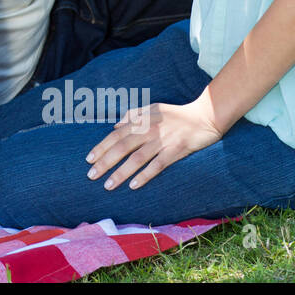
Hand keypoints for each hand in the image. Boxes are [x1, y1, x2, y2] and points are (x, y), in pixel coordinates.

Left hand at [85, 99, 221, 191]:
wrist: (205, 116)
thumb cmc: (177, 114)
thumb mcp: (153, 108)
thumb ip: (134, 115)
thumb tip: (115, 125)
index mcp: (142, 120)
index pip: (116, 135)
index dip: (101, 147)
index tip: (89, 160)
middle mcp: (149, 130)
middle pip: (122, 147)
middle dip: (105, 162)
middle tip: (91, 176)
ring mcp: (162, 140)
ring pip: (137, 158)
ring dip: (121, 172)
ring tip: (108, 185)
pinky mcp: (176, 150)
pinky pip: (157, 165)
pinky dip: (144, 175)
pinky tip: (133, 186)